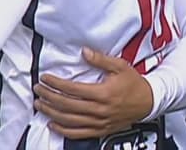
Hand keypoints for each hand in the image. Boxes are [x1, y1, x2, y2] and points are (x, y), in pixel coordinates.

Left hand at [33, 48, 154, 138]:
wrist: (148, 102)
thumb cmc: (134, 84)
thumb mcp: (120, 66)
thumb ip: (100, 59)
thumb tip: (84, 52)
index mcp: (102, 93)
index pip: (72, 89)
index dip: (55, 84)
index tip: (45, 78)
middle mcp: (99, 110)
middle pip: (67, 105)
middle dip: (49, 97)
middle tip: (38, 90)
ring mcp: (99, 122)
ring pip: (70, 121)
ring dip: (51, 113)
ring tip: (39, 105)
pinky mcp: (101, 130)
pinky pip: (79, 133)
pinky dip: (63, 131)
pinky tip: (52, 125)